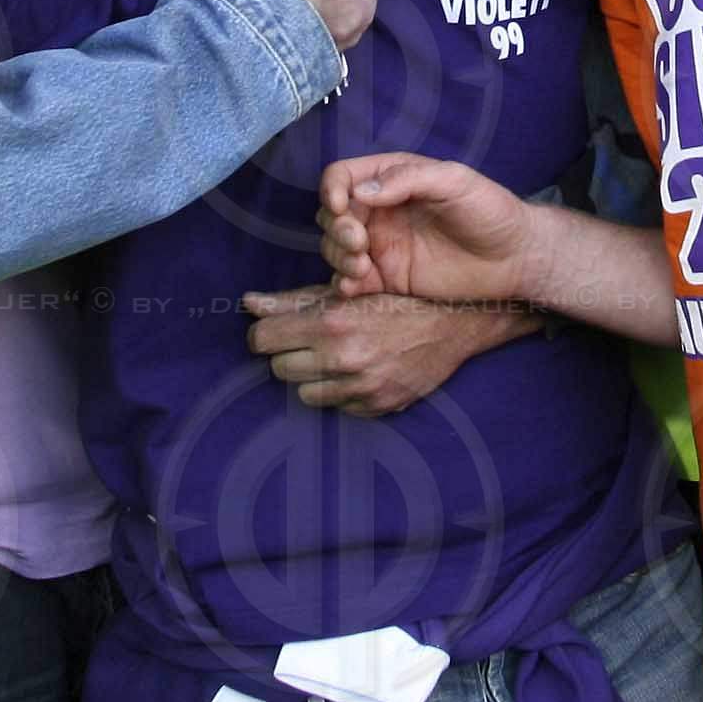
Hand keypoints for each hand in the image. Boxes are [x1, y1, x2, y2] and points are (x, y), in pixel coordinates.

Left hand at [242, 283, 530, 414]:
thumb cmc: (397, 300)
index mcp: (333, 323)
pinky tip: (359, 371)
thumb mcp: (346, 292)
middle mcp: (344, 359)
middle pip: (279, 368)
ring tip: (334, 357)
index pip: (263, 340)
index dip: (264, 334)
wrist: (454, 325)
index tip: (275, 331)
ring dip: (313, 376)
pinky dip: (341, 392)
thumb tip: (248, 303)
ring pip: (304, 393)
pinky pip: (337, 407)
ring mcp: (361, 389)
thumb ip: (293, 300)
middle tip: (311, 341)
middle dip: (289, 354)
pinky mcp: (376, 408)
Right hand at [321, 152, 537, 304]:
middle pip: (331, 215)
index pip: (342, 177)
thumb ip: (409, 178)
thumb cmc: (490, 210)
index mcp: (392, 179)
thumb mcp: (455, 181)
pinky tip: (353, 287)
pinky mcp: (389, 279)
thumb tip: (361, 191)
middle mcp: (381, 211)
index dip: (332, 190)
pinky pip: (352, 282)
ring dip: (337, 256)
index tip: (342, 206)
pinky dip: (342, 285)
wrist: (514, 258)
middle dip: (336, 228)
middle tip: (360, 243)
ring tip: (362, 267)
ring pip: (335, 248)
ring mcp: (382, 246)